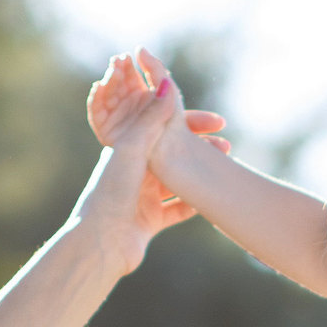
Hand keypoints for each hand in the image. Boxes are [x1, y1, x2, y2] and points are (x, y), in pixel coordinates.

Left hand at [78, 53, 229, 268]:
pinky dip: (195, 204)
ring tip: (225, 171)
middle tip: (227, 147)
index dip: (188, 123)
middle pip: (172, 155)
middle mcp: (133, 172)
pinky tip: (215, 199)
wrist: (100, 244)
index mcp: (126, 151)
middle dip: (199, 150)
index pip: (160, 129)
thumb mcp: (132, 149)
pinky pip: (177, 211)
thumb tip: (166, 82)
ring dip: (201, 176)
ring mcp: (142, 198)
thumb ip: (152, 119)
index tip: (216, 121)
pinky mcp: (150, 222)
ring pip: (178, 182)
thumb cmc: (110, 192)